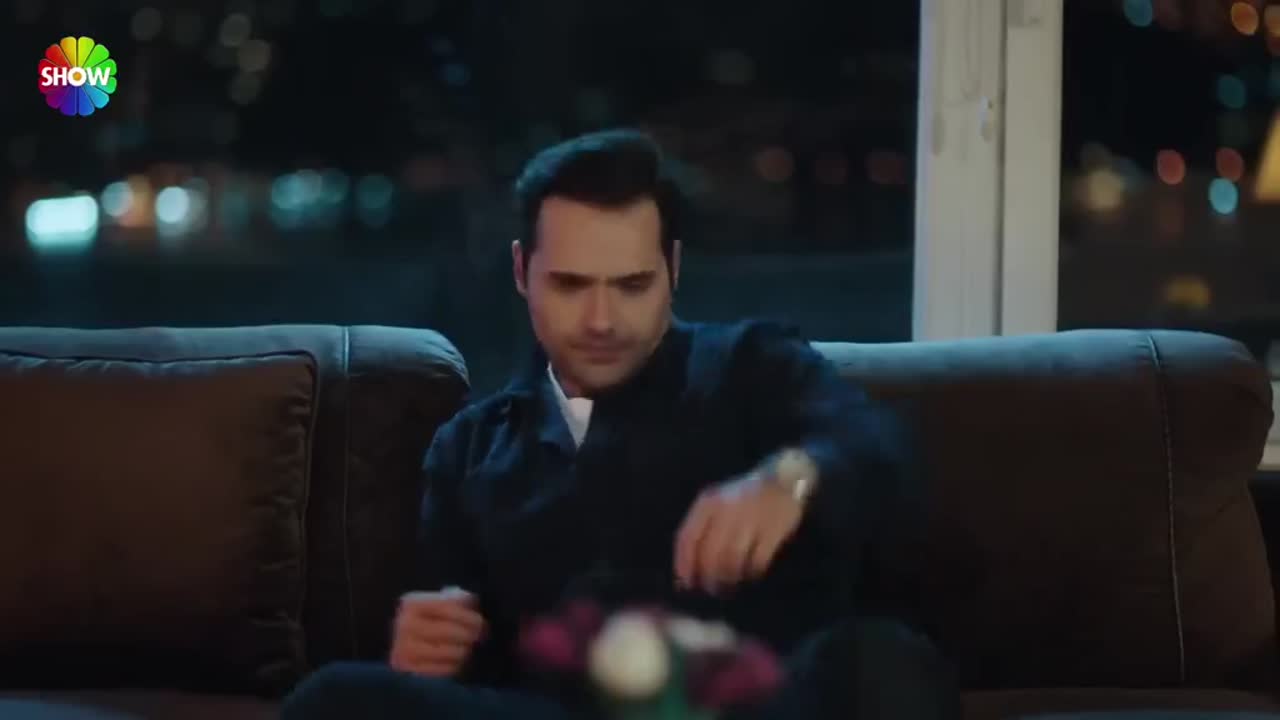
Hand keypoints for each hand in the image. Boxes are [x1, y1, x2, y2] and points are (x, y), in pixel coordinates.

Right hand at [389, 586, 485, 677]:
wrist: (402, 641)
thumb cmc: (430, 619)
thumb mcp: (439, 603)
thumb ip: (456, 600)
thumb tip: (471, 602)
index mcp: (412, 604)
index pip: (447, 608)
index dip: (467, 616)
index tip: (480, 623)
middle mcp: (405, 625)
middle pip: (447, 631)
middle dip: (468, 634)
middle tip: (479, 637)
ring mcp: (404, 648)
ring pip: (446, 652)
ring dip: (463, 651)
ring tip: (469, 648)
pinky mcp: (408, 669)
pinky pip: (440, 669)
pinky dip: (454, 665)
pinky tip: (459, 661)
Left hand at [674, 469, 803, 592]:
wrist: (781, 481)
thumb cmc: (741, 499)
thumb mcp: (716, 504)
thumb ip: (700, 531)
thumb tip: (686, 572)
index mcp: (708, 503)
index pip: (688, 538)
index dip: (684, 564)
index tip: (685, 584)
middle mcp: (727, 510)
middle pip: (710, 553)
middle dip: (708, 576)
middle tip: (711, 589)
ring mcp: (751, 519)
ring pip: (733, 559)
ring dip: (729, 577)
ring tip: (729, 585)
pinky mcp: (773, 529)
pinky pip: (757, 559)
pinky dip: (752, 571)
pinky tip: (750, 574)